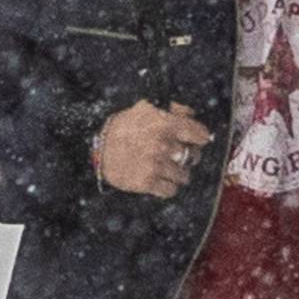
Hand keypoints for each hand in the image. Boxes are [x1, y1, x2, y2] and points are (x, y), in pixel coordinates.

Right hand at [94, 100, 211, 200]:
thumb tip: (192, 114)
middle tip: (179, 154)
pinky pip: (171, 190)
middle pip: (194, 156)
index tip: (197, 139)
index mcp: (165, 125)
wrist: (99, 149)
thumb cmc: (125, 126)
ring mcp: (155, 166)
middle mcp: (163, 146)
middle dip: (189, 155)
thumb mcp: (146, 108)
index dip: (200, 137)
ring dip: (179, 172)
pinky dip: (169, 186)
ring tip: (169, 167)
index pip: (200, 134)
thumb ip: (173, 109)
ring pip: (184, 176)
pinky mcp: (147, 183)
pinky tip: (161, 178)